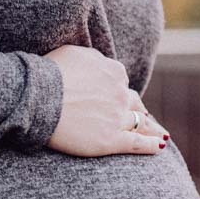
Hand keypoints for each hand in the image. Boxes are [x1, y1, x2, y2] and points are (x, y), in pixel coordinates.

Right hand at [42, 45, 169, 156]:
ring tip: (158, 133)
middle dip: (137, 109)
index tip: (117, 98)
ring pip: (140, 122)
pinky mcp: (111, 140)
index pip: (121, 82)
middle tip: (143, 116)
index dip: (119, 91)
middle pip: (133, 103)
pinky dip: (151, 145)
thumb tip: (102, 64)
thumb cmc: (50, 72)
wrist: (39, 97)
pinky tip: (160, 146)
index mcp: (114, 72)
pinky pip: (138, 143)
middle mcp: (120, 93)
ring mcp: (118, 117)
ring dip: (150, 128)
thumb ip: (94, 58)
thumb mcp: (75, 52)